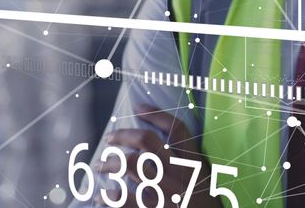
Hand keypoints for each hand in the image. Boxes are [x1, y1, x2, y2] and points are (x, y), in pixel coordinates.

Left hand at [94, 106, 219, 207]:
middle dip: (123, 135)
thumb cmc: (205, 203)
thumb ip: (186, 163)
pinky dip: (109, 196)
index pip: (176, 128)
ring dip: (110, 163)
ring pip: (131, 164)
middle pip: (146, 141)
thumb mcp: (203, 179)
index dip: (156, 114)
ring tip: (100, 165)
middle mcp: (179, 172)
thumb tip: (157, 148)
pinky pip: (126, 200)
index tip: (138, 107)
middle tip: (110, 138)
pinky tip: (101, 196)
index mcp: (193, 162)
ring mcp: (167, 192)